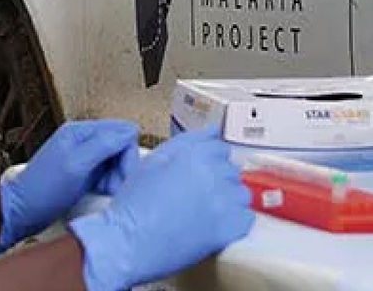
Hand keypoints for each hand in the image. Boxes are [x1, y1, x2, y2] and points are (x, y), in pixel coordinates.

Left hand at [0, 120, 138, 248]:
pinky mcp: (84, 172)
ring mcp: (83, 156)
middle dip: (122, 167)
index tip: (122, 176)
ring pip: (116, 160)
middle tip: (112, 187)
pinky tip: (99, 192)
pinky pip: (107, 172)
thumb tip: (131, 130)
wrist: (21, 211)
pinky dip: (108, 183)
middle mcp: (83, 139)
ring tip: (104, 190)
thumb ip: (104, 144)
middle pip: (121, 145)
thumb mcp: (76, 164)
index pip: (123, 131)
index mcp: (80, 131)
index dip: (127, 154)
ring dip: (116, 177)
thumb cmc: (42, 189)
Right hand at [68, 126, 254, 290]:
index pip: (221, 148)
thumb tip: (212, 131)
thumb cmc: (134, 204)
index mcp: (194, 154)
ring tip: (205, 213)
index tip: (202, 176)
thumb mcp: (154, 161)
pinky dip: (234, 223)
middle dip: (218, 182)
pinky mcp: (227, 228)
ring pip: (241, 194)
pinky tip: (214, 227)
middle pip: (232, 171)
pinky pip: (245, 219)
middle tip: (197, 198)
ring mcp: (223, 201)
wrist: (127, 241)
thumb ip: (186, 142)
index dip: (210, 163)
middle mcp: (212, 173)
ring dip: (228, 201)